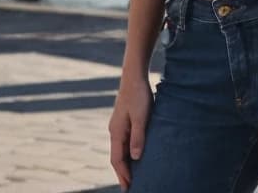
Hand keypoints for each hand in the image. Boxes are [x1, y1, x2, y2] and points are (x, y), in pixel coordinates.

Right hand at [108, 74, 152, 189]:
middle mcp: (115, 130)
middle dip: (122, 173)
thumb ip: (138, 137)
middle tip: (129, 187)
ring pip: (120, 150)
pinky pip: (124, 142)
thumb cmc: (139, 95)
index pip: (117, 160)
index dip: (123, 174)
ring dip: (125, 164)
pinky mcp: (124, 120)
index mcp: (116, 132)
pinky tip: (135, 155)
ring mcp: (118, 125)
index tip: (129, 187)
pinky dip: (127, 153)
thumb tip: (134, 158)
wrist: (134, 76)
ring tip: (132, 176)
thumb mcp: (142, 117)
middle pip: (117, 157)